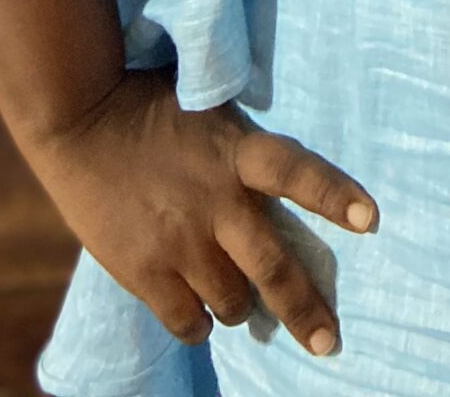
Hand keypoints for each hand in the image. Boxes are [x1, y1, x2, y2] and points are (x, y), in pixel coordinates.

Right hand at [25, 66, 377, 355]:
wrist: (79, 117)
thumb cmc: (151, 107)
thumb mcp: (210, 114)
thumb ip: (243, 151)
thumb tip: (284, 188)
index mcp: (237, 152)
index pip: (297, 172)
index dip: (333, 195)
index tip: (370, 219)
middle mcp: (216, 201)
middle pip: (274, 268)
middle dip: (307, 310)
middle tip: (329, 342)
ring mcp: (180, 241)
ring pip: (233, 301)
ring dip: (240, 304)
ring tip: (235, 295)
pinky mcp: (145, 270)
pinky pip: (188, 321)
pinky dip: (199, 323)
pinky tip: (197, 309)